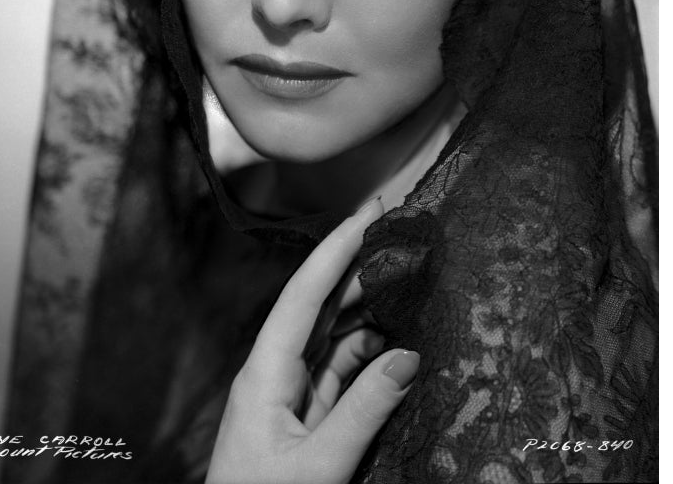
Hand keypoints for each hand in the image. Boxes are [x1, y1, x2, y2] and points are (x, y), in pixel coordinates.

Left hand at [205, 198, 419, 483]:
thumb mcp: (318, 465)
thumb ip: (364, 411)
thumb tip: (408, 356)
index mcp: (264, 372)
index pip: (302, 296)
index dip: (333, 251)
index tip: (366, 214)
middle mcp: (275, 372)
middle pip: (318, 308)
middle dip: (355, 270)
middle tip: (397, 239)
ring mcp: (290, 394)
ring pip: (332, 337)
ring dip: (366, 311)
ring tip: (404, 283)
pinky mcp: (305, 417)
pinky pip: (339, 371)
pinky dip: (368, 355)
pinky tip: (395, 345)